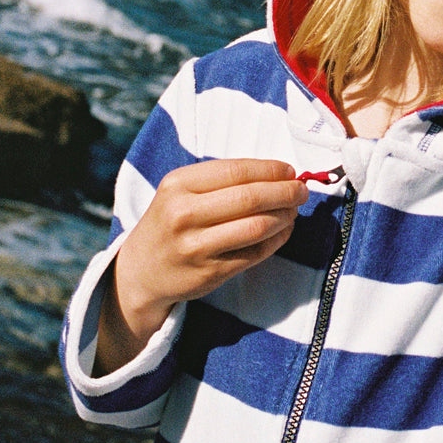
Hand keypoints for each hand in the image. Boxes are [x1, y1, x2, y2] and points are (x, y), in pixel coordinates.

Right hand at [95, 158, 307, 374]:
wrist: (141, 270)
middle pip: (250, 198)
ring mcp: (196, 246)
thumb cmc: (170, 222)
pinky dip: (277, 240)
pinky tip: (283, 231)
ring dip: (285, 217)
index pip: (236, 171)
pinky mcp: (210, 273)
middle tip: (301, 191)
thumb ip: (223, 180)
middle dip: (285, 192)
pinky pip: (255, 253)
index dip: (270, 170)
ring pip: (257, 227)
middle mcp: (184, 214)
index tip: (290, 171)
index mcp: (178, 185)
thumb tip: (278, 174)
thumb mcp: (181, 191)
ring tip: (293, 211)